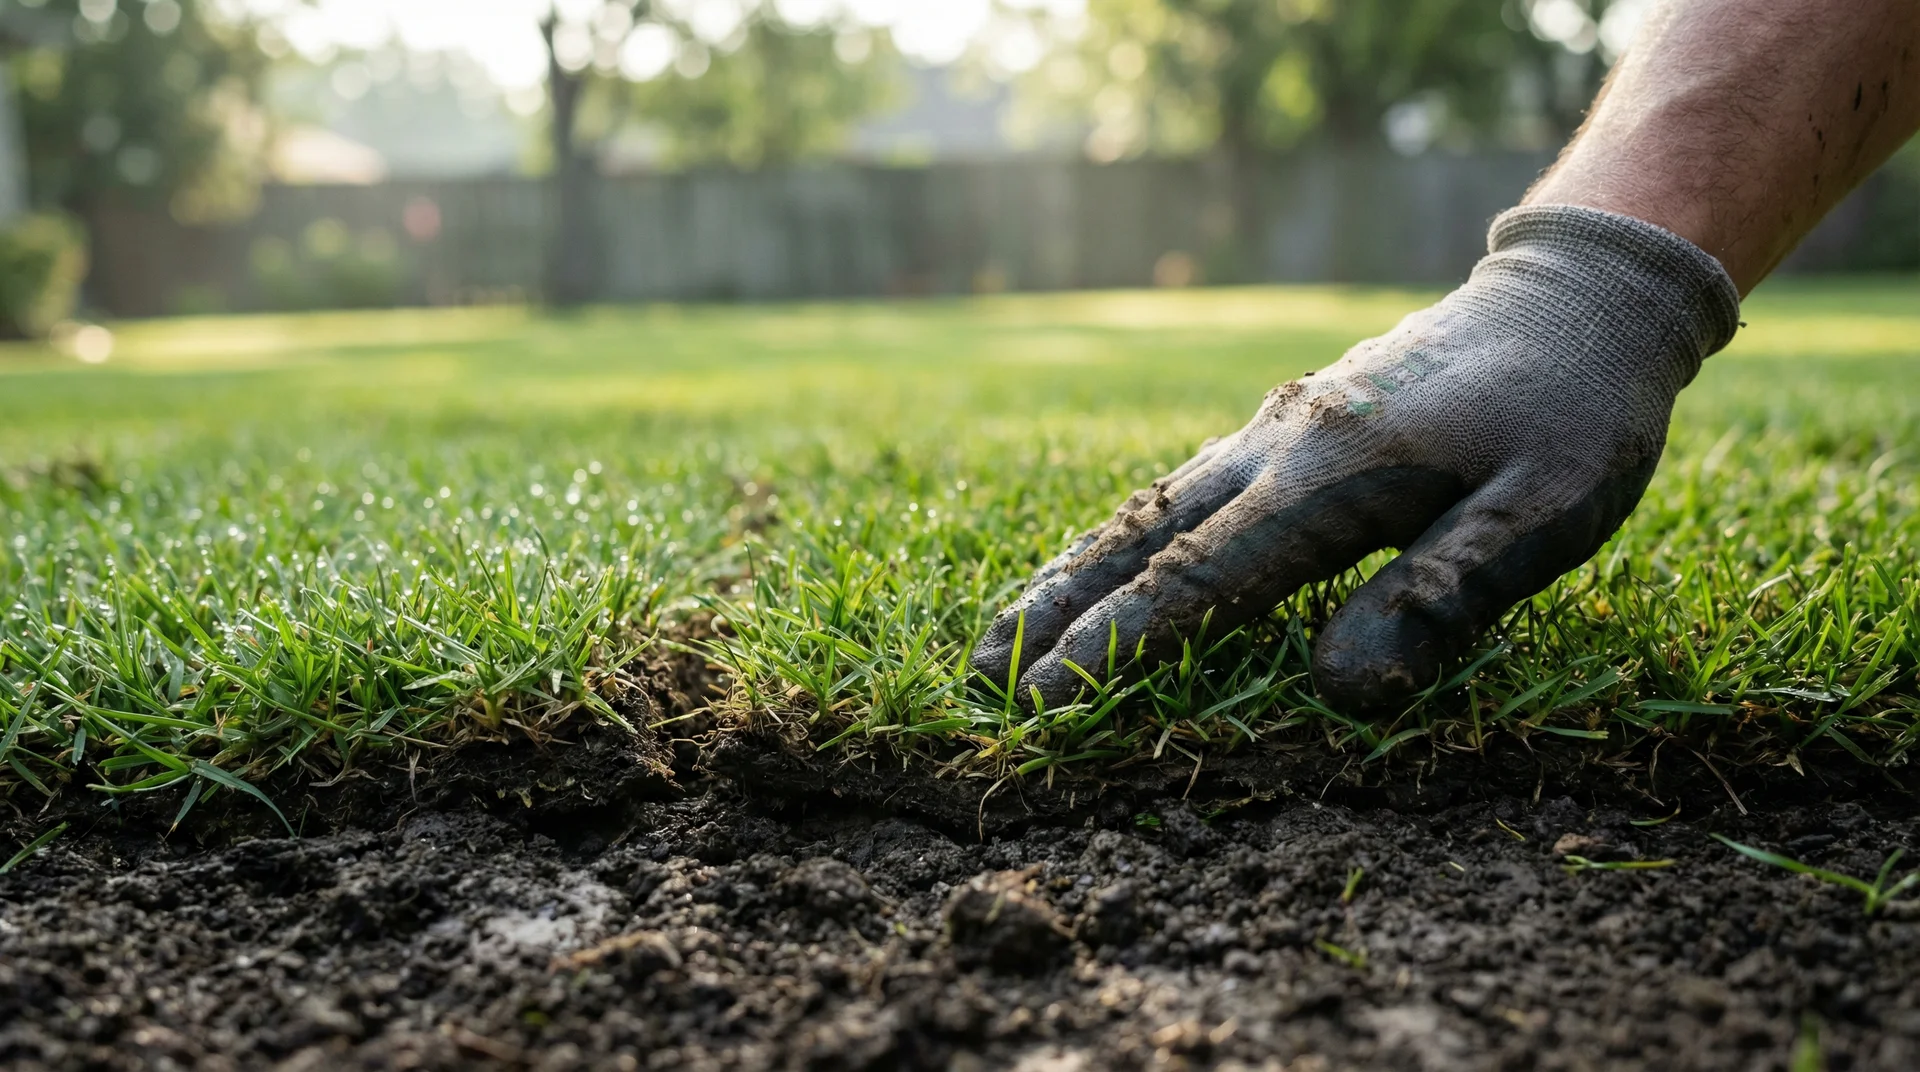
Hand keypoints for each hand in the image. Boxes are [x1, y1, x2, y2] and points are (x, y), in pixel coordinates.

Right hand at [973, 206, 1740, 712]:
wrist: (1576, 298)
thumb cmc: (1574, 413)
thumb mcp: (1547, 511)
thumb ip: (1442, 595)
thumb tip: (1340, 693)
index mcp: (1335, 474)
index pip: (1202, 576)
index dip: (1120, 645)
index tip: (1048, 703)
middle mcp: (1280, 445)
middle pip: (1140, 535)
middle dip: (1054, 609)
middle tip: (977, 675)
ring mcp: (1275, 428)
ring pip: (1146, 507)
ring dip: (1070, 572)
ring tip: (1005, 633)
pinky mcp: (1288, 424)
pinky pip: (1180, 489)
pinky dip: (1121, 537)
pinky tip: (1101, 567)